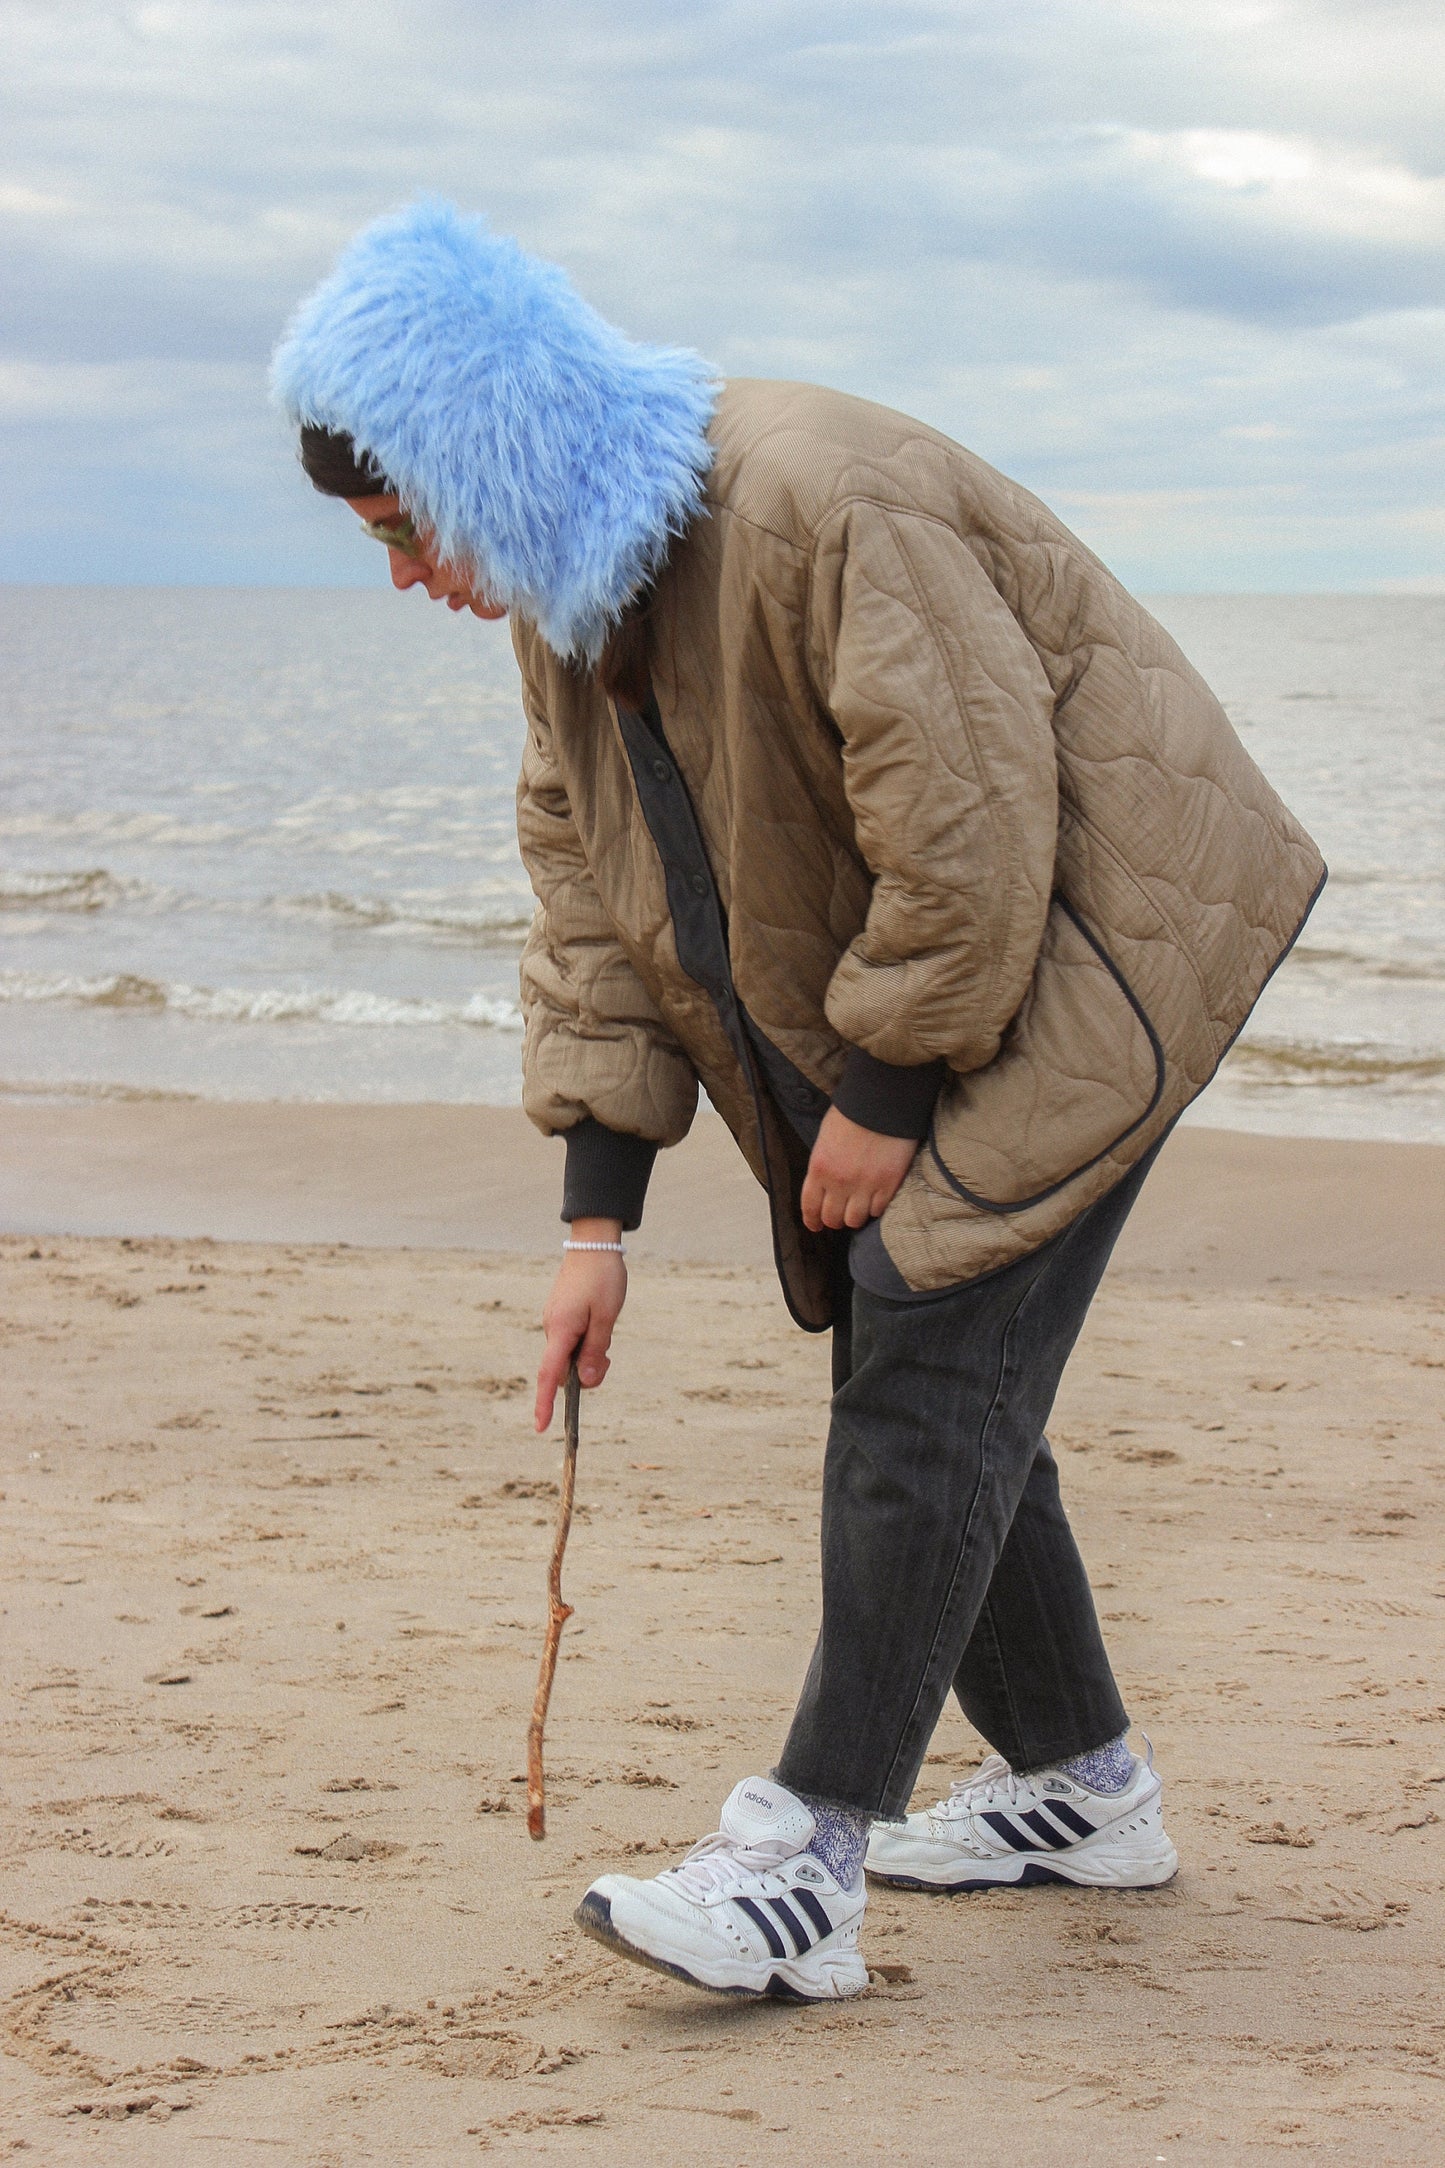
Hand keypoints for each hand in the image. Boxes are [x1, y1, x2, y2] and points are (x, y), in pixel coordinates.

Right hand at [534, 1220, 627, 1432]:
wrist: (594, 1243)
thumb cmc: (603, 1278)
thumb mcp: (606, 1317)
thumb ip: (595, 1351)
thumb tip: (584, 1382)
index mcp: (560, 1330)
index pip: (549, 1376)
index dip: (545, 1404)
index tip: (541, 1428)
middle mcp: (552, 1328)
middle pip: (563, 1369)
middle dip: (584, 1374)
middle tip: (608, 1357)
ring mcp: (555, 1321)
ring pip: (569, 1355)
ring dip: (589, 1355)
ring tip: (606, 1330)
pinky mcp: (561, 1315)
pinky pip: (570, 1341)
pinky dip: (585, 1343)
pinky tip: (600, 1325)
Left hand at [800, 1107, 917, 1232]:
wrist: (882, 1101)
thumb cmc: (851, 1113)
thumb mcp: (825, 1139)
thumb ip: (822, 1165)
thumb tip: (824, 1184)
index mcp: (819, 1168)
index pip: (810, 1206)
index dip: (812, 1220)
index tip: (816, 1226)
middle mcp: (839, 1182)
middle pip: (832, 1218)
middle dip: (834, 1220)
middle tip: (839, 1216)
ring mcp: (865, 1185)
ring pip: (855, 1220)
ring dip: (855, 1217)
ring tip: (858, 1209)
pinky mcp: (888, 1184)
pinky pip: (878, 1210)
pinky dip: (875, 1208)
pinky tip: (875, 1200)